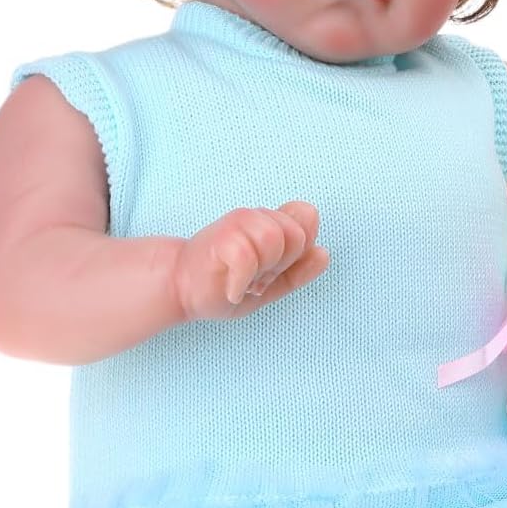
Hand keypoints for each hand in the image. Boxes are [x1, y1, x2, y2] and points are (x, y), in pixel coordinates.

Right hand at [173, 201, 328, 321]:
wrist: (181, 289)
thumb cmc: (225, 285)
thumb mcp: (271, 285)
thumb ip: (299, 270)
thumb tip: (324, 253)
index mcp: (272, 224)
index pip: (307, 222)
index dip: (295, 253)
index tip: (270, 270)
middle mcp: (257, 217)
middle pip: (296, 234)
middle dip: (279, 265)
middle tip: (254, 278)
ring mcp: (238, 223)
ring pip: (274, 239)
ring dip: (260, 271)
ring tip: (243, 280)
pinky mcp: (221, 238)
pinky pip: (247, 257)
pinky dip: (241, 283)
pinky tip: (232, 289)